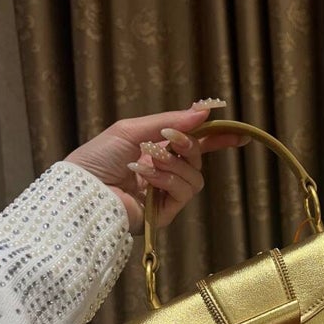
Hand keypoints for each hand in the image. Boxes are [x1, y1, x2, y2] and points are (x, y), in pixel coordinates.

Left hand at [65, 102, 246, 233]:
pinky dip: (168, 180)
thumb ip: (170, 120)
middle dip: (190, 145)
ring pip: (195, 176)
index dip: (216, 139)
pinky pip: (184, 191)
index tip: (239, 135)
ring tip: (149, 162)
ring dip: (175, 164)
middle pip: (197, 158)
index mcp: (154, 152)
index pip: (193, 145)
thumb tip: (203, 111)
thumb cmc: (98, 159)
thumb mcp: (133, 129)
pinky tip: (147, 178)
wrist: (84, 191)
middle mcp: (163, 173)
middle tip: (173, 139)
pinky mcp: (165, 213)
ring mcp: (165, 195)